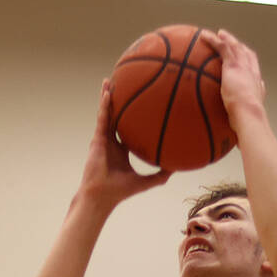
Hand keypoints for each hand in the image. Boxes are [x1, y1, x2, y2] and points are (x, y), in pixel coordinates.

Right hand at [80, 81, 171, 205]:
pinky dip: (105, 105)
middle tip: (123, 83)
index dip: (132, 117)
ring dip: (107, 96)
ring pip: (106, 112)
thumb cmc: (120, 191)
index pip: (127, 128)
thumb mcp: (146, 182)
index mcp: (121, 148)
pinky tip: (109, 92)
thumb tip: (179, 168)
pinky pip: (103, 118)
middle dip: (118, 100)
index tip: (141, 105)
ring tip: (110, 80)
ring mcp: (102, 138)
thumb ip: (161, 174)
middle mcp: (111, 141)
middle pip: (115, 115)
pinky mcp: (97, 139)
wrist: (102, 196)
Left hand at [211, 31, 265, 120]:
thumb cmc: (247, 121)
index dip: (248, 61)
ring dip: (227, 39)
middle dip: (239, 46)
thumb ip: (240, 118)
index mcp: (256, 84)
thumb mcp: (246, 118)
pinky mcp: (233, 64)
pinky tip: (203, 35)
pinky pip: (222, 47)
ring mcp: (243, 67)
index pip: (253, 69)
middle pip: (246, 54)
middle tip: (231, 41)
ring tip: (219, 34)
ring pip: (235, 47)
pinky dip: (213, 40)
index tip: (243, 58)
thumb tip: (236, 131)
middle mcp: (252, 73)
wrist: (249, 114)